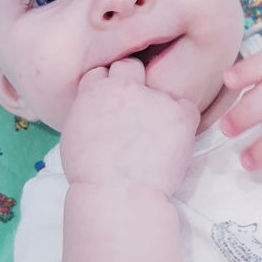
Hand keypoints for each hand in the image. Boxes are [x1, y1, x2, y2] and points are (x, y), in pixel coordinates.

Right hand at [61, 58, 199, 196]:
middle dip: (132, 82)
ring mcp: (154, 99)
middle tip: (136, 111)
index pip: (102, 71)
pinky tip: (172, 141)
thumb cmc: (91, 175)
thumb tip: (98, 107)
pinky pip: (188, 107)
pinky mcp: (180, 114)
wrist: (117, 195)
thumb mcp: (73, 134)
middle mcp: (124, 87)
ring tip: (155, 136)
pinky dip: (183, 121)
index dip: (108, 85)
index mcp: (94, 91)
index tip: (113, 103)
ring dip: (160, 105)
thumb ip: (88, 110)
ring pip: (162, 88)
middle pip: (130, 66)